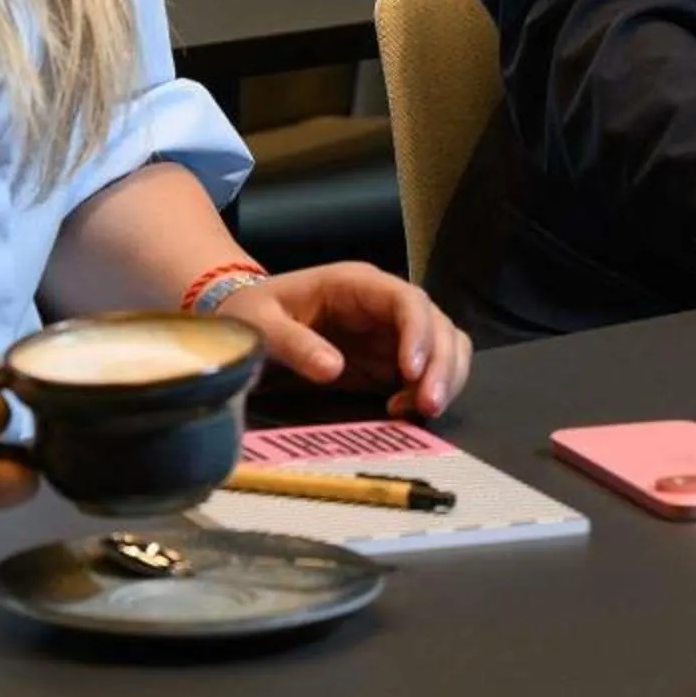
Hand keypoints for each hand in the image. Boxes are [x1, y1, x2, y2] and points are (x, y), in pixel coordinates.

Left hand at [220, 264, 472, 418]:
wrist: (250, 322)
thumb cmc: (255, 313)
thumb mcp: (262, 323)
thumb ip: (295, 343)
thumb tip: (333, 369)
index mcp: (357, 284)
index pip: (407, 299)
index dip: (419, 332)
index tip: (412, 371)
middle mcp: (384, 305)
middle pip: (437, 324)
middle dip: (441, 364)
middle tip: (429, 406)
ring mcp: (392, 332)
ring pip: (444, 345)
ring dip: (445, 377)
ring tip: (423, 411)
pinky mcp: (390, 359)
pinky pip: (429, 370)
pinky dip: (430, 389)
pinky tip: (405, 411)